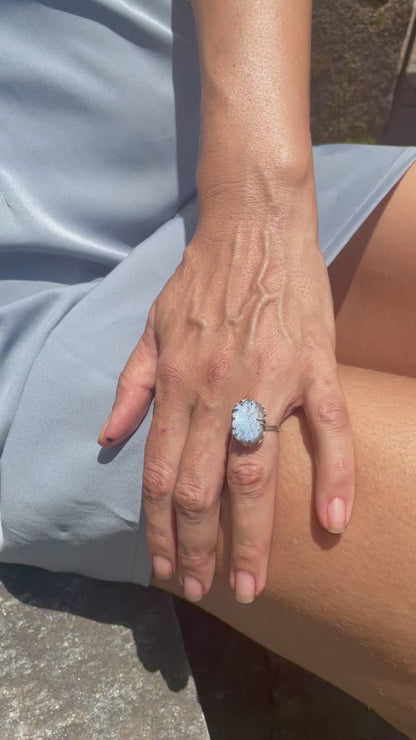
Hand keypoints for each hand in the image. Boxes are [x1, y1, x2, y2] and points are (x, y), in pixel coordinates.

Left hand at [98, 187, 354, 603]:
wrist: (254, 225)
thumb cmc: (201, 278)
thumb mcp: (151, 327)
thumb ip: (131, 386)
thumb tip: (109, 439)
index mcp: (178, 384)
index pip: (162, 475)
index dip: (160, 528)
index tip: (166, 568)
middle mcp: (217, 392)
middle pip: (203, 489)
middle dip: (197, 548)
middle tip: (203, 591)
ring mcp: (269, 382)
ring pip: (255, 474)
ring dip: (249, 538)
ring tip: (248, 585)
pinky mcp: (314, 367)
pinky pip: (328, 430)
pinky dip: (333, 477)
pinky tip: (332, 524)